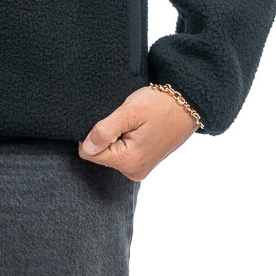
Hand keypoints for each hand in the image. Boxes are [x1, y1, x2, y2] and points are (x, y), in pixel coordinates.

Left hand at [78, 86, 196, 182]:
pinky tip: (139, 130)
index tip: (112, 121)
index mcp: (128, 161)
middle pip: (100, 155)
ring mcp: (140, 169)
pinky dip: (125, 141)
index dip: (93, 134)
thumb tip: (86, 148)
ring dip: (117, 138)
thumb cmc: (161, 105)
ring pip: (111, 154)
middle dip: (107, 136)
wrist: (189, 105)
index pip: (89, 153)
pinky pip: (123, 154)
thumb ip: (105, 131)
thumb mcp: (130, 112)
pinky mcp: (144, 164)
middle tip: (127, 122)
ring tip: (135, 125)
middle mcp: (133, 171)